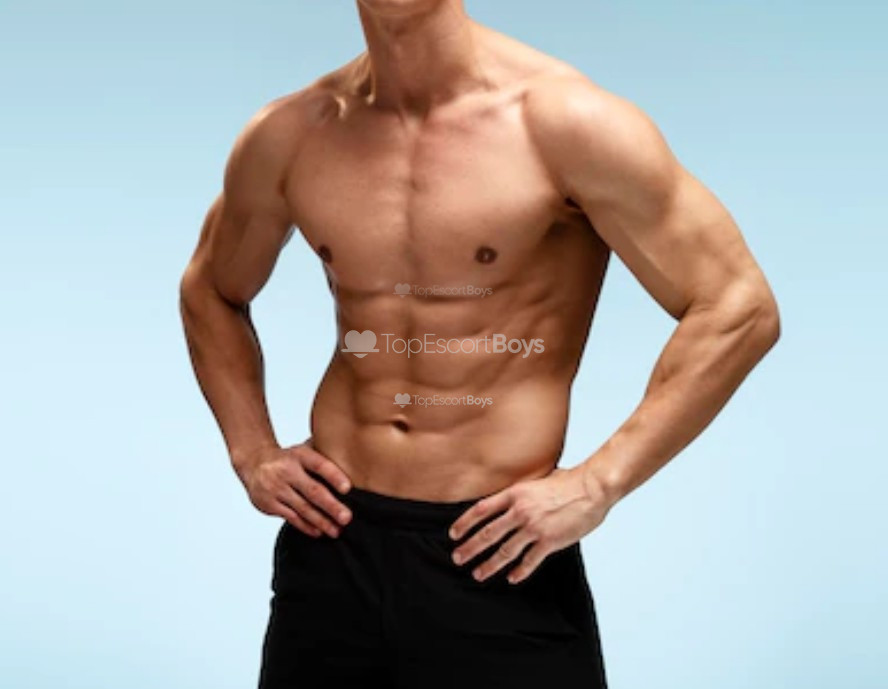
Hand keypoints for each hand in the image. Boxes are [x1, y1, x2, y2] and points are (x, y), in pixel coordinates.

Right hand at [234, 440, 352, 537]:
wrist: (254, 462)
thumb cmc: (287, 458)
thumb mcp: (303, 450)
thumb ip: (324, 454)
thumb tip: (354, 461)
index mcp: (300, 455)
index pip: (319, 465)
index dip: (334, 476)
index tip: (348, 489)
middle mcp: (287, 471)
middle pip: (312, 490)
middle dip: (331, 506)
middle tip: (347, 518)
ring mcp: (276, 488)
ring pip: (303, 508)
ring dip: (322, 521)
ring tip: (336, 530)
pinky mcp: (269, 503)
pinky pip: (291, 517)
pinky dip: (306, 526)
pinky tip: (319, 532)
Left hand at [448, 465, 615, 583]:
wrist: (591, 488)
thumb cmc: (568, 482)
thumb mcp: (536, 480)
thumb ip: (520, 493)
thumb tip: (507, 501)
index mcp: (515, 494)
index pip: (481, 510)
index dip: (464, 523)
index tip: (454, 534)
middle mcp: (520, 511)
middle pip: (488, 533)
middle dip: (470, 548)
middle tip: (458, 558)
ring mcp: (534, 527)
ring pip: (505, 551)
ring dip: (490, 565)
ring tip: (478, 574)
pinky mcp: (550, 541)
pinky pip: (529, 561)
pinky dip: (519, 571)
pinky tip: (512, 578)